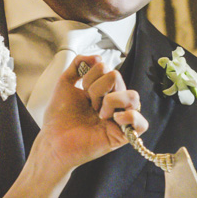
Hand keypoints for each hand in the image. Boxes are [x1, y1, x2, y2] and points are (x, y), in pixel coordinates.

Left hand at [36, 55, 146, 171]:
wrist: (53, 141)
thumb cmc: (59, 118)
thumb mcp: (65, 83)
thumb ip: (78, 65)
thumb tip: (95, 56)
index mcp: (102, 90)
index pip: (107, 68)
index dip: (91, 77)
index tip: (81, 93)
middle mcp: (114, 103)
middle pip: (117, 77)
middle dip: (96, 88)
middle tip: (88, 106)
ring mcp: (120, 119)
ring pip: (133, 96)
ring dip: (111, 101)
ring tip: (99, 114)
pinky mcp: (123, 136)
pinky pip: (142, 123)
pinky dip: (129, 117)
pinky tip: (113, 120)